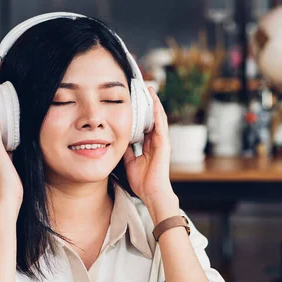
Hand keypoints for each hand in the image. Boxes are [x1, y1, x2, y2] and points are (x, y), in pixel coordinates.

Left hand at [123, 87, 175, 209]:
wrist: (151, 193)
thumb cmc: (142, 181)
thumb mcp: (129, 162)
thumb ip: (126, 150)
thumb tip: (118, 140)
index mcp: (149, 145)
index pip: (145, 123)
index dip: (140, 112)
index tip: (134, 100)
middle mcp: (156, 141)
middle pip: (152, 117)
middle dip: (148, 103)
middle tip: (143, 88)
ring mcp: (161, 142)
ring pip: (158, 118)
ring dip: (155, 103)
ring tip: (150, 89)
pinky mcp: (164, 145)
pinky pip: (161, 125)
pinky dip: (158, 113)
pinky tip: (154, 103)